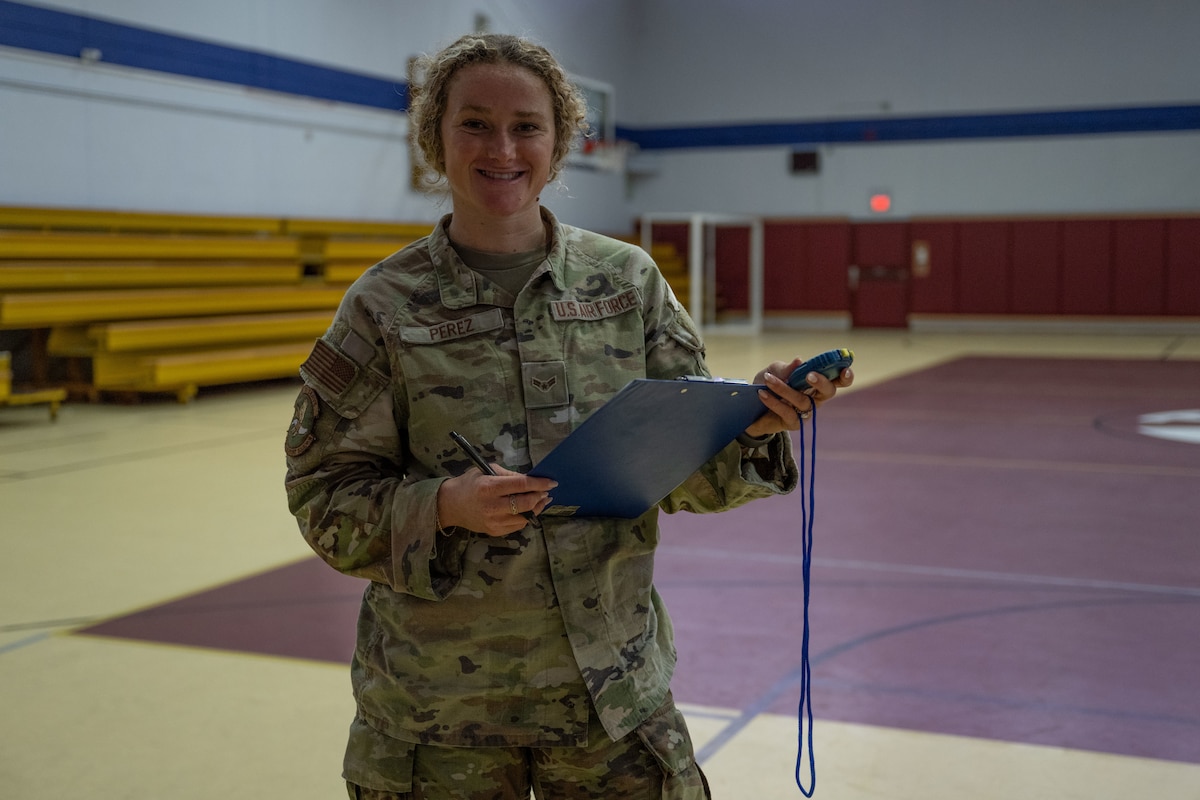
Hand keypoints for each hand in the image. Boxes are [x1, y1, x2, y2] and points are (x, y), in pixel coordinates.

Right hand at [436, 465, 556, 535]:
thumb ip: (509, 475)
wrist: (450, 505)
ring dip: (536, 508)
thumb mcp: (487, 471)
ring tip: (541, 500)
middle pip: (525, 504)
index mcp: (489, 487)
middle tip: (546, 492)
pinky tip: (527, 510)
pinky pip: (517, 525)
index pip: (521, 485)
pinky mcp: (494, 531)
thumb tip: (530, 479)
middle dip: (540, 497)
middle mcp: (492, 506)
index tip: (552, 482)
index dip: (539, 483)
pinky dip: (525, 517)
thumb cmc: (470, 483)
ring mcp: (493, 521)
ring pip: (524, 517)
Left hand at [743, 357, 853, 437]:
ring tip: (768, 379)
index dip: (845, 376)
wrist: (749, 404)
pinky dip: (774, 401)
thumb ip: (787, 368)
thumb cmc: (768, 384)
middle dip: (822, 383)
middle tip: (810, 375)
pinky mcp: (793, 423)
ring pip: (803, 401)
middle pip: (828, 392)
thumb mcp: (774, 371)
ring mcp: (806, 412)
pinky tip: (763, 393)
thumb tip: (799, 361)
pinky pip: (787, 412)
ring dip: (784, 388)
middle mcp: (815, 398)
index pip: (837, 380)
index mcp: (816, 382)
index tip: (844, 370)